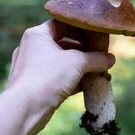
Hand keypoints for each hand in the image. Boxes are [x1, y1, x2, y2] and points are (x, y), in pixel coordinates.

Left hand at [6, 20, 114, 134]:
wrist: (24, 110)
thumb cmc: (47, 77)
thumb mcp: (77, 63)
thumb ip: (96, 58)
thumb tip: (110, 59)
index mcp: (37, 35)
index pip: (62, 24)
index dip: (81, 28)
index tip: (97, 35)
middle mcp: (32, 48)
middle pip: (63, 43)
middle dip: (84, 51)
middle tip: (100, 54)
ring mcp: (32, 68)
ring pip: (61, 63)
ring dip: (80, 67)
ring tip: (98, 71)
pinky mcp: (35, 85)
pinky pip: (57, 78)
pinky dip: (72, 80)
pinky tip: (89, 85)